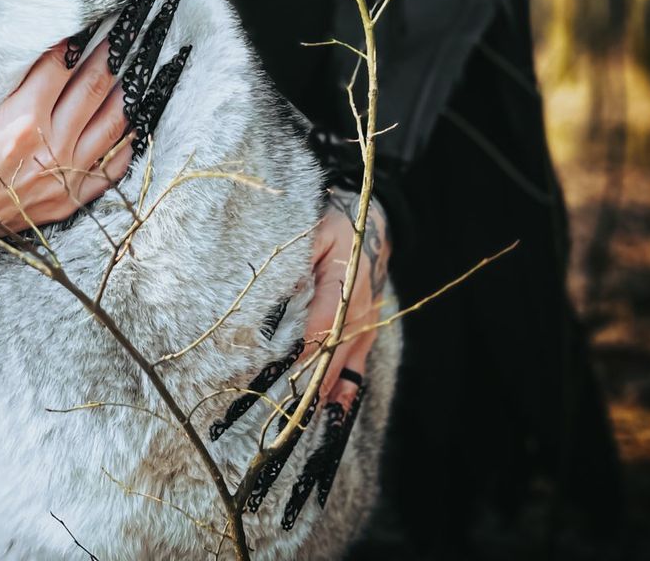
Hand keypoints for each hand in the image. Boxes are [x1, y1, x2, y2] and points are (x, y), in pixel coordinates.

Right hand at [0, 31, 132, 243]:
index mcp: (20, 122)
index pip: (59, 67)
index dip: (75, 39)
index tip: (88, 17)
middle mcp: (50, 147)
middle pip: (93, 89)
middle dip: (110, 55)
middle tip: (125, 31)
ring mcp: (66, 176)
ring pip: (111, 124)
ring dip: (125, 92)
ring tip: (135, 66)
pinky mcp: (71, 200)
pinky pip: (111, 168)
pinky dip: (127, 143)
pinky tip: (132, 122)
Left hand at [301, 188, 389, 408]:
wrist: (371, 231)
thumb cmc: (334, 229)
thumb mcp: (315, 230)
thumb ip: (299, 255)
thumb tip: (278, 283)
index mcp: (346, 282)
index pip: (326, 319)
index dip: (306, 345)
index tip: (283, 367)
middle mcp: (359, 310)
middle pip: (334, 351)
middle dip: (309, 378)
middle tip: (281, 406)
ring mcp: (365, 328)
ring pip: (343, 366)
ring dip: (320, 391)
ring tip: (294, 420)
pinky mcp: (364, 338)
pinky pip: (356, 370)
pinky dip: (342, 393)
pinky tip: (326, 414)